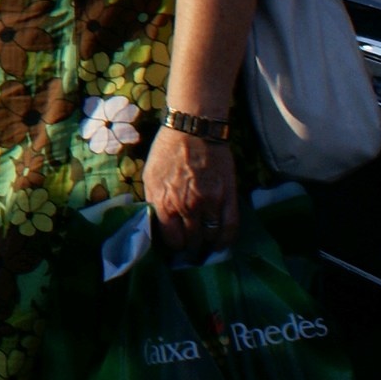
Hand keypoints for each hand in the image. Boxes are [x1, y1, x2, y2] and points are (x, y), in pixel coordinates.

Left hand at [143, 123, 238, 251]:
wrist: (193, 129)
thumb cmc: (167, 151)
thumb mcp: (150, 176)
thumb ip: (153, 202)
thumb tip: (157, 224)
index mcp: (165, 202)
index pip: (171, 239)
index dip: (173, 245)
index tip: (175, 244)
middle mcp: (187, 206)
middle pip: (192, 241)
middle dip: (190, 248)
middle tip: (190, 250)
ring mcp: (210, 202)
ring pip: (211, 237)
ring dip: (207, 245)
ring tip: (204, 246)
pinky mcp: (228, 196)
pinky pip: (230, 227)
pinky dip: (226, 240)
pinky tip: (222, 244)